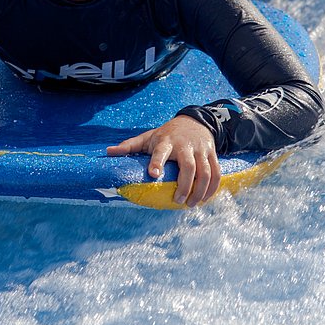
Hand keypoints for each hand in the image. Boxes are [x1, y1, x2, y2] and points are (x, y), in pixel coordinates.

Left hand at [106, 115, 220, 206]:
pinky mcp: (212, 154)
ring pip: (206, 172)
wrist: (194, 120)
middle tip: (178, 200)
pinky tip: (205, 199)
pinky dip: (213, 188)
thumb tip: (107, 153)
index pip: (161, 152)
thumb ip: (129, 146)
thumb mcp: (148, 137)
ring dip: (200, 191)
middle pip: (189, 167)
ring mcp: (200, 150)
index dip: (157, 162)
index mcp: (166, 142)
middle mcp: (185, 146)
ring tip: (191, 204)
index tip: (154, 174)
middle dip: (185, 186)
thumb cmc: (167, 134)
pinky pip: (216, 173)